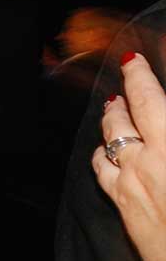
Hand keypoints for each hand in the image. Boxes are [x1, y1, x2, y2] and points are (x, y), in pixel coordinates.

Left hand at [92, 52, 165, 260]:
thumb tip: (160, 127)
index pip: (150, 99)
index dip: (140, 76)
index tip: (133, 60)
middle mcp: (146, 157)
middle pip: (125, 114)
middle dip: (124, 90)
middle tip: (124, 73)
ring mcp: (129, 179)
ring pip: (109, 138)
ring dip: (111, 119)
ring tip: (113, 106)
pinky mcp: (122, 200)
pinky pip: (101, 168)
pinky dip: (101, 153)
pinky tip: (102, 149)